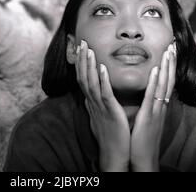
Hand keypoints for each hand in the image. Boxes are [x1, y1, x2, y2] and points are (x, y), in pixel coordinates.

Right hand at [76, 40, 129, 171]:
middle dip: (82, 59)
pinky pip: (105, 93)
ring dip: (89, 65)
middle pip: (83, 77)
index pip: (82, 78)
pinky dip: (102, 80)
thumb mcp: (99, 115)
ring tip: (89, 50)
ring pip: (91, 82)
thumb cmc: (109, 134)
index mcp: (91, 101)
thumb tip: (87, 96)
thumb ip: (94, 103)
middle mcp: (92, 102)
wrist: (114, 154)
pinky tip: (102, 67)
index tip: (81, 48)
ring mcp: (100, 106)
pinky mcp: (110, 111)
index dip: (81, 63)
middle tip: (82, 42)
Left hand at [130, 43, 176, 171]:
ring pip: (163, 85)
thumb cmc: (142, 139)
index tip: (170, 51)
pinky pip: (152, 96)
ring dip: (166, 67)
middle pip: (168, 79)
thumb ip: (148, 105)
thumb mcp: (147, 118)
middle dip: (171, 62)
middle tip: (172, 45)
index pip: (166, 81)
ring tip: (168, 51)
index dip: (169, 66)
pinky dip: (155, 82)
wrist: (142, 159)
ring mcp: (156, 110)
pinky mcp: (149, 116)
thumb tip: (147, 94)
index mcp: (159, 105)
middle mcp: (161, 105)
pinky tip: (155, 70)